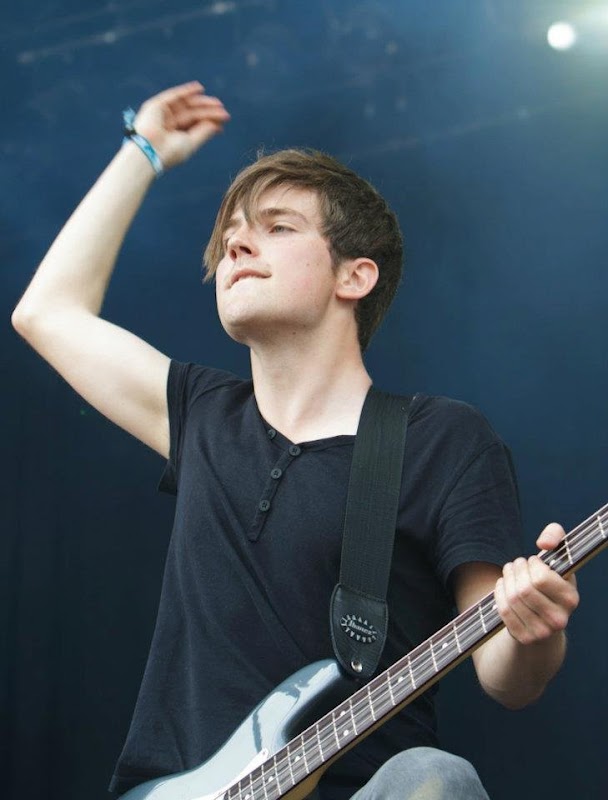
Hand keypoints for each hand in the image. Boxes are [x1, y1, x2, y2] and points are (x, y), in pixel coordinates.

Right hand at [132, 81, 230, 168]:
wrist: (150, 151)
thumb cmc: (170, 152)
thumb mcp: (191, 142)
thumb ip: (203, 132)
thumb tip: (217, 124)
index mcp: (175, 136)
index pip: (195, 125)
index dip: (210, 120)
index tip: (224, 120)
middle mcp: (168, 124)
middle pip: (192, 113)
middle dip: (208, 111)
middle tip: (223, 110)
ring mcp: (161, 114)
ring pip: (185, 105)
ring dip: (201, 102)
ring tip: (217, 103)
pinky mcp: (155, 106)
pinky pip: (173, 95)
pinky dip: (186, 91)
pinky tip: (199, 88)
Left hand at [495, 522, 579, 645]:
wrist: (545, 618)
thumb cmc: (551, 581)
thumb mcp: (558, 557)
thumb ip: (555, 536)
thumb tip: (543, 543)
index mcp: (571, 598)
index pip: (541, 578)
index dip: (531, 565)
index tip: (533, 562)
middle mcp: (559, 619)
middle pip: (524, 589)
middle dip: (515, 570)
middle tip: (516, 564)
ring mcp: (542, 632)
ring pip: (512, 599)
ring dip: (506, 579)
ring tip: (509, 571)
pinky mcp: (524, 638)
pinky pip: (504, 610)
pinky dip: (499, 593)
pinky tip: (503, 585)